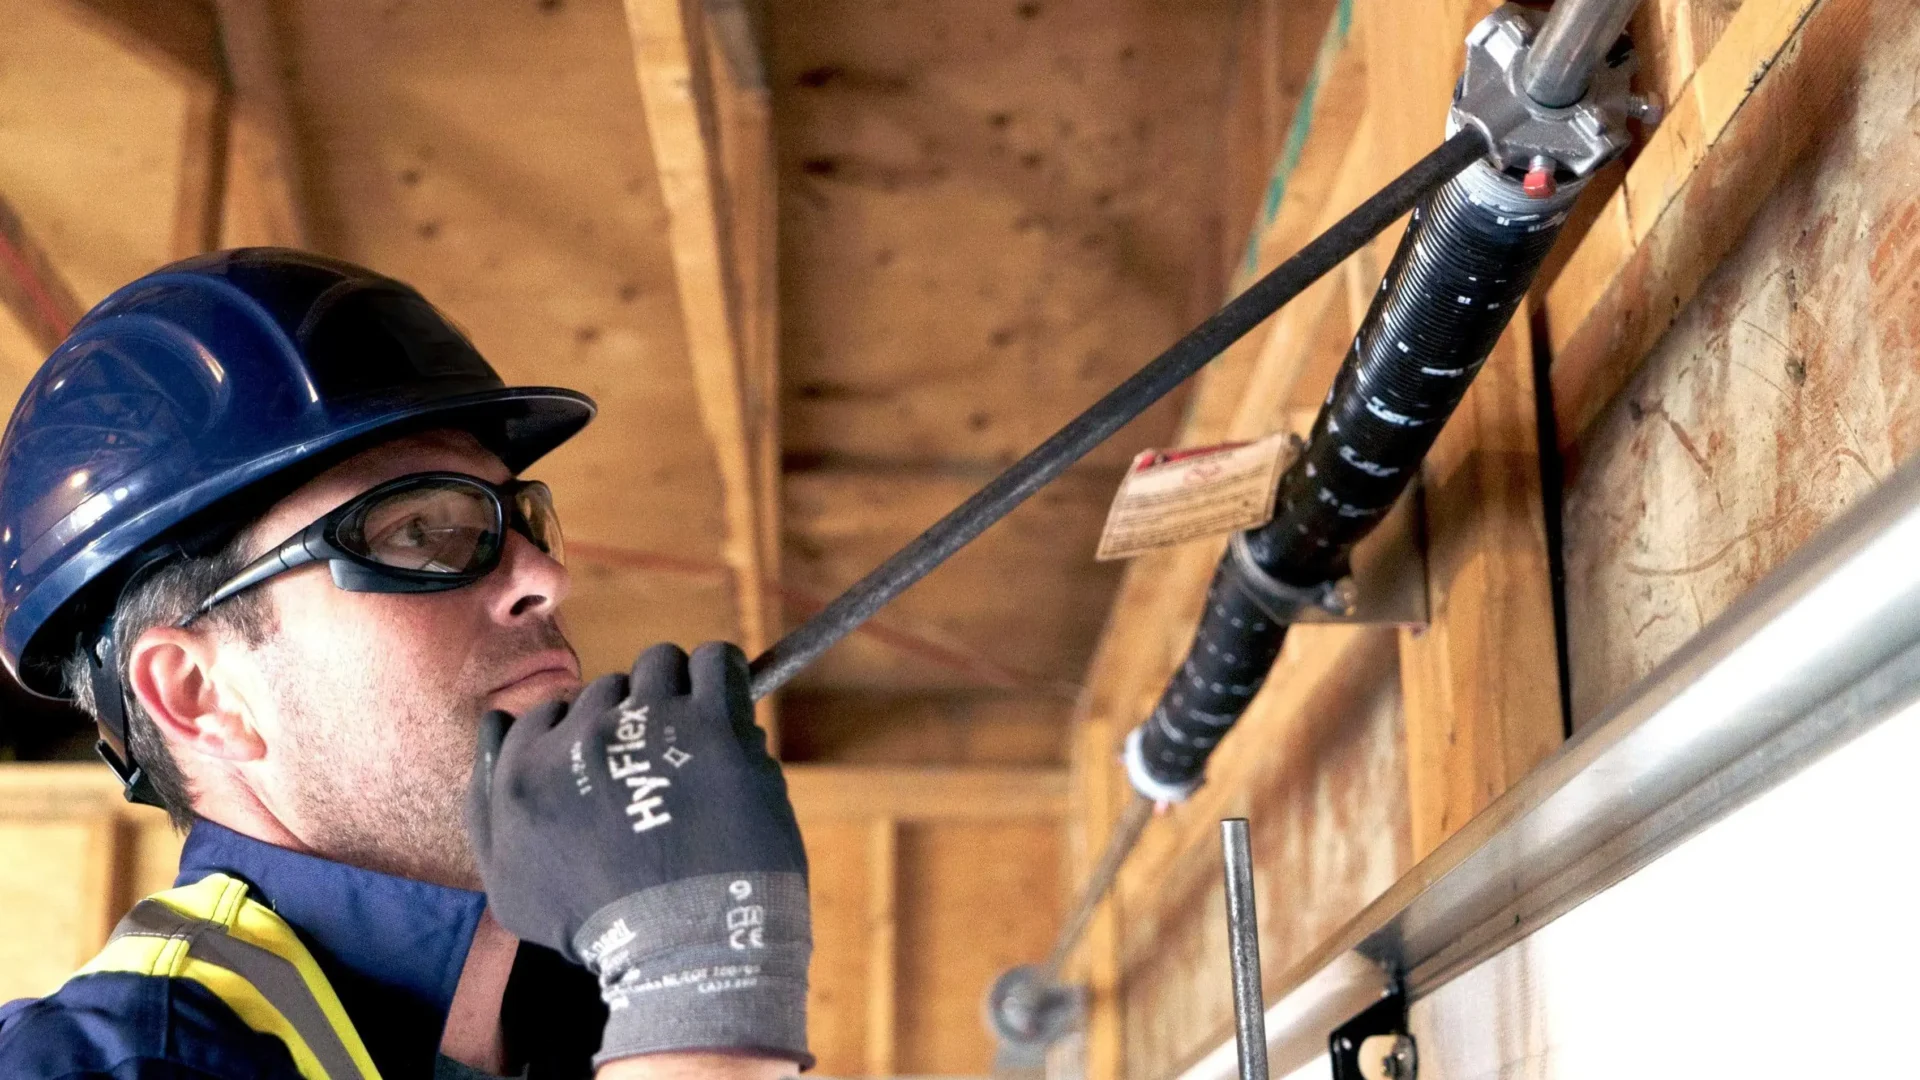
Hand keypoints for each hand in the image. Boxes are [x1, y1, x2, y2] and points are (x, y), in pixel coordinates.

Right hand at [467, 642, 810, 1067]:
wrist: (683, 945)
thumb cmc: (599, 928)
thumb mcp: (510, 888)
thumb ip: (484, 806)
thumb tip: (495, 727)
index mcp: (524, 771)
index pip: (547, 712)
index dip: (582, 737)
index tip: (612, 769)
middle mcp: (581, 735)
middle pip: (607, 690)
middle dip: (631, 720)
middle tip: (661, 768)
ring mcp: (649, 722)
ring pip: (659, 664)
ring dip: (677, 692)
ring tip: (697, 738)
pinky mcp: (713, 722)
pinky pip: (718, 661)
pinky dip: (725, 674)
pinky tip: (730, 706)